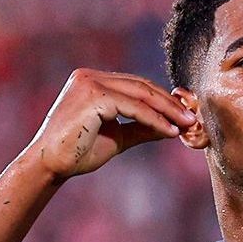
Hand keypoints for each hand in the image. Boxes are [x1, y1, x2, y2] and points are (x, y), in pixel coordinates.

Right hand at [22, 69, 196, 178]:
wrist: (50, 165)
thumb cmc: (77, 152)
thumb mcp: (117, 137)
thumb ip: (140, 128)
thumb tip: (170, 127)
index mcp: (92, 81)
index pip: (135, 85)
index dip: (162, 99)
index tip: (183, 115)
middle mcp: (89, 76)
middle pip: (141, 86)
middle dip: (169, 103)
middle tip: (191, 118)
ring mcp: (90, 83)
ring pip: (140, 94)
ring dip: (167, 110)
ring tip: (186, 124)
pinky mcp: (93, 96)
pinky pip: (133, 107)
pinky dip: (154, 118)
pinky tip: (169, 131)